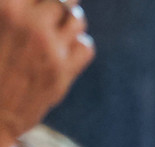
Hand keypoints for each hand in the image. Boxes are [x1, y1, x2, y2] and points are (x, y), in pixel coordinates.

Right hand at [0, 0, 93, 142]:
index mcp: (5, 7)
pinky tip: (64, 51)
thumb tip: (22, 7)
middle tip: (46, 18)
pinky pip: (86, 45)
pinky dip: (79, 45)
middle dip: (54, 6)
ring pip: (76, 18)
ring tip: (55, 31)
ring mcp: (49, 48)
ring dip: (69, 22)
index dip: (39, 1)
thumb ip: (10, 12)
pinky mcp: (63, 72)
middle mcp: (29, 24)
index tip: (37, 8)